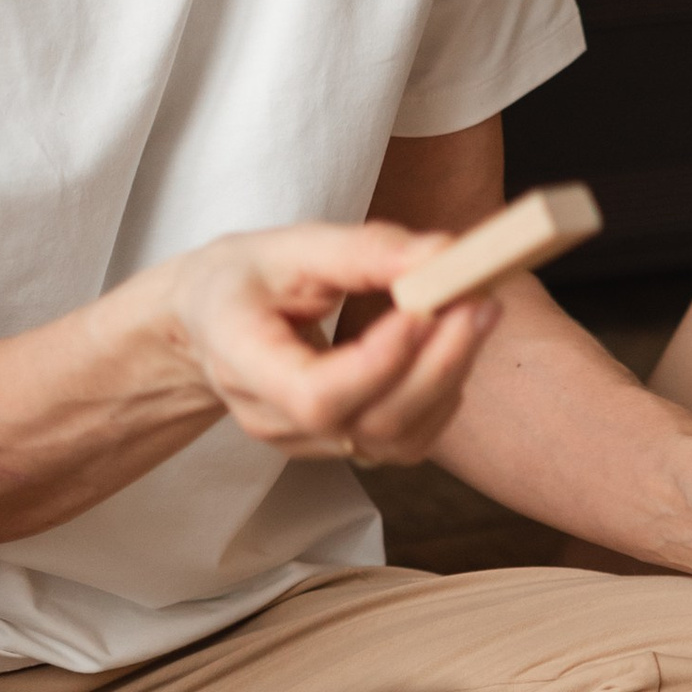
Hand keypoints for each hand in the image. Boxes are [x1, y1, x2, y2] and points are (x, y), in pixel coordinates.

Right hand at [166, 223, 500, 464]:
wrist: (212, 324)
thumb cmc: (244, 279)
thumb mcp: (287, 246)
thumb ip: (363, 250)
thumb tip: (444, 253)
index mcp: (239, 359)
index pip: (314, 395)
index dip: (378, 363)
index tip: (426, 309)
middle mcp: (271, 418)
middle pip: (369, 422)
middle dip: (437, 363)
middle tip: (479, 301)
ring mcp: (306, 443)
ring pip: (396, 439)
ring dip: (449, 377)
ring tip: (476, 312)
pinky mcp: (340, 445)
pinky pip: (404, 442)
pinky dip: (440, 396)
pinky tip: (452, 347)